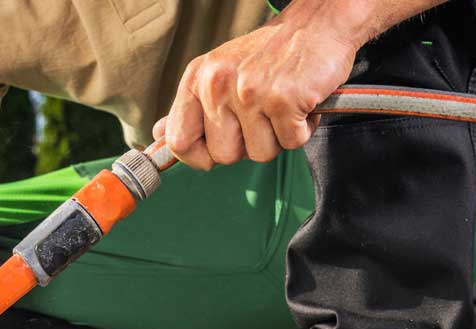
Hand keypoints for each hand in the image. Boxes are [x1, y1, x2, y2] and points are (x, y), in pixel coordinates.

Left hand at [154, 0, 370, 169]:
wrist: (316, 25)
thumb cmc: (269, 54)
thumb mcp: (219, 73)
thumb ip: (190, 108)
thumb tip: (159, 136)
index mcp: (198, 79)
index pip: (179, 141)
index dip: (199, 157)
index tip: (218, 149)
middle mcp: (218, 84)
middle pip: (223, 156)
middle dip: (247, 145)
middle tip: (262, 115)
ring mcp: (250, 92)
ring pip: (259, 154)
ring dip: (277, 138)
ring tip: (281, 106)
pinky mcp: (284, 100)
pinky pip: (291, 143)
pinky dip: (302, 130)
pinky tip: (300, 104)